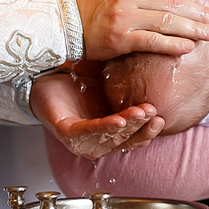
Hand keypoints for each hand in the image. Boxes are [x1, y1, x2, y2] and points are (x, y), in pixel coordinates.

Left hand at [30, 65, 164, 159]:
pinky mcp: (68, 134)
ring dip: (128, 126)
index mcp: (110, 133)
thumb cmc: (79, 84)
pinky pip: (89, 131)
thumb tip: (154, 66)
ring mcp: (83, 141)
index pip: (134, 138)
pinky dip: (105, 127)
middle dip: (142, 127)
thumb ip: (129, 85)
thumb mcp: (110, 86)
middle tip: (155, 113)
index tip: (162, 118)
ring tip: (142, 113)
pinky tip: (119, 119)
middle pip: (125, 139)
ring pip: (111, 136)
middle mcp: (98, 142)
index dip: (149, 131)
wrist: (46, 77)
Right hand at [73, 0, 208, 60]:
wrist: (62, 23)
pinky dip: (174, 44)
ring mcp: (124, 16)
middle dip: (201, 13)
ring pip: (168, 22)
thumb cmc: (93, 3)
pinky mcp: (120, 38)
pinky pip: (153, 41)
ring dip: (194, 28)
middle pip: (175, 3)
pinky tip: (190, 47)